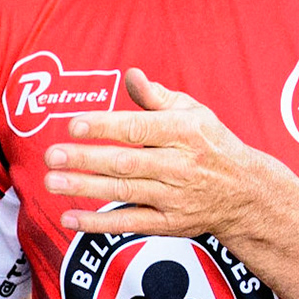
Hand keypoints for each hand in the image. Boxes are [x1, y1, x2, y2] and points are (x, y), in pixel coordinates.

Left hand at [42, 67, 298, 244]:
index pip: (140, 128)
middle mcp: (182, 165)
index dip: (105, 127)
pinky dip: (99, 223)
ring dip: (86, 187)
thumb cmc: (212, 144)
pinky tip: (70, 218)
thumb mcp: (195, 113)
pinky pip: (130, 223)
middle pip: (127, 162)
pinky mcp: (170, 223)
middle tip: (52, 154)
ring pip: (124, 192)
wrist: (247, 193)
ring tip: (51, 181)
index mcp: (187, 132)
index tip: (74, 125)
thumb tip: (130, 75)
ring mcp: (175, 197)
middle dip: (87, 159)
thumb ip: (158, 97)